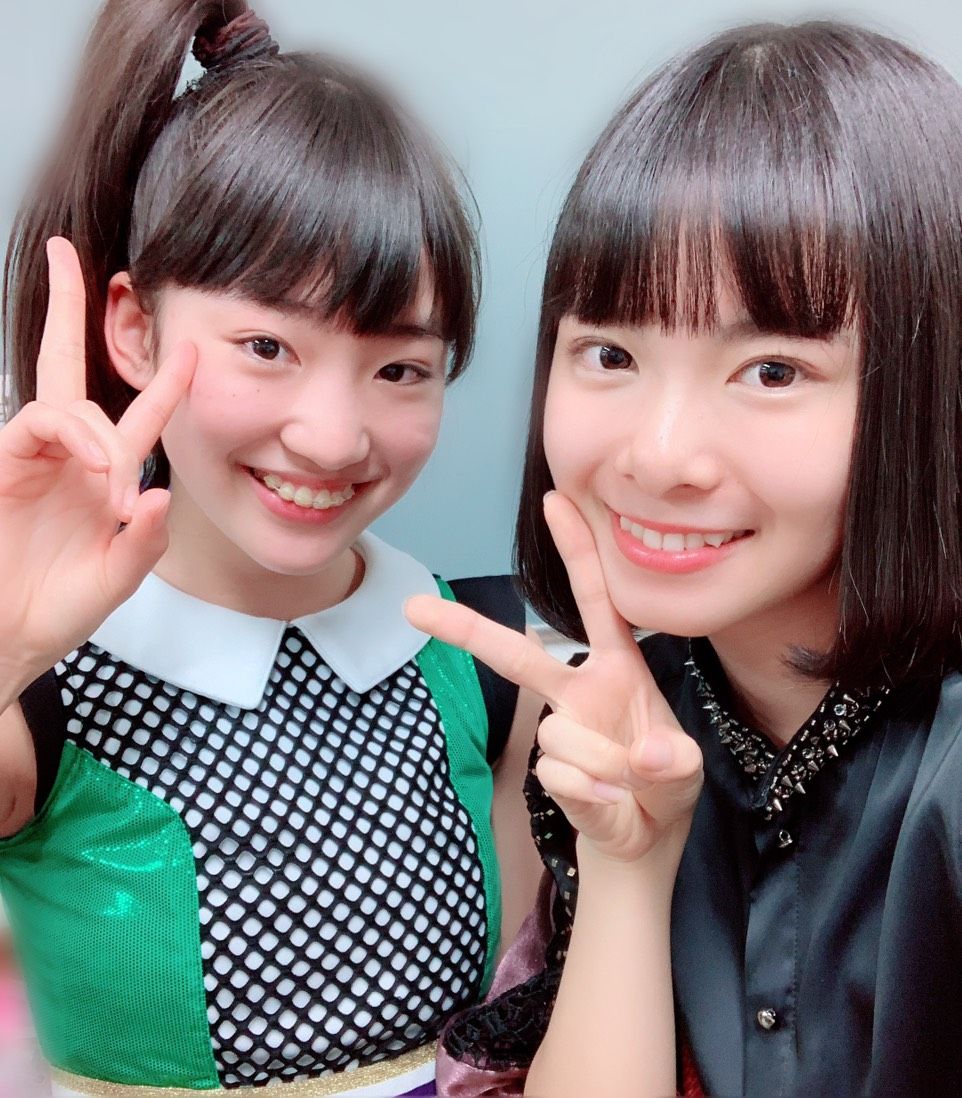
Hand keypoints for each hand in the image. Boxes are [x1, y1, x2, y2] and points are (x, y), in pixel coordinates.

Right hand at [0, 238, 194, 699]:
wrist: (7, 639)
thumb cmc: (58, 609)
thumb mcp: (117, 578)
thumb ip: (142, 539)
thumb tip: (159, 490)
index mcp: (105, 477)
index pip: (139, 418)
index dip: (166, 384)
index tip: (192, 347)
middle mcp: (70, 458)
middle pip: (68, 369)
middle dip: (68, 309)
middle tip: (65, 251)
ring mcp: (34, 459)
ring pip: (63, 401)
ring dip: (99, 433)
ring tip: (113, 485)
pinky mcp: (3, 465)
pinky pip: (38, 425)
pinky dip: (74, 438)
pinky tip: (98, 465)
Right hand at [406, 492, 702, 865]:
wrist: (644, 839)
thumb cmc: (665, 786)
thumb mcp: (686, 769)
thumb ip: (672, 761)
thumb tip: (641, 755)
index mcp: (618, 667)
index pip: (597, 601)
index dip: (577, 552)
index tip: (555, 502)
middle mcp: (580, 690)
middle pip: (516, 655)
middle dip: (467, 630)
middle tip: (414, 608)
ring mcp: (561, 730)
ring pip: (561, 734)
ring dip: (604, 765)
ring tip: (629, 783)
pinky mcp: (550, 771)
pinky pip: (561, 775)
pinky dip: (592, 793)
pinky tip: (609, 800)